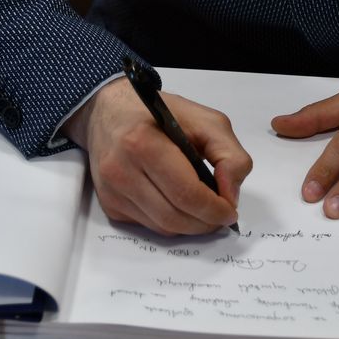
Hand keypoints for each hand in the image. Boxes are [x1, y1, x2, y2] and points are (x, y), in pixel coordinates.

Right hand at [61, 77, 252, 235]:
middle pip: (173, 217)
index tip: (230, 211)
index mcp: (144, 142)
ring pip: (161, 227)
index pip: (186, 193)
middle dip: (205, 223)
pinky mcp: (109, 203)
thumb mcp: (205, 120)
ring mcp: (112, 190)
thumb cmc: (158, 113)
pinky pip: (147, 225)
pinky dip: (169, 222)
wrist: (108, 111)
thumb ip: (229, 155)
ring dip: (189, 226)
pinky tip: (177, 203)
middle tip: (221, 216)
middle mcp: (121, 169)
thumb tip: (230, 196)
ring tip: (203, 211)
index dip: (214, 209)